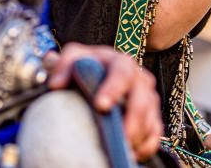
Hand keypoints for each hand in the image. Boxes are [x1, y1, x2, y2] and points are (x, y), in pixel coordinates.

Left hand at [46, 43, 161, 161]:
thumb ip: (62, 65)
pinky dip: (146, 144)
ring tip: (124, 148)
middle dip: (133, 118)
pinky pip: (155, 131)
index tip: (101, 105)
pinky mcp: (151, 115)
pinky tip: (133, 152)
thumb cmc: (85, 67)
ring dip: (139, 133)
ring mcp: (146, 97)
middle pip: (143, 97)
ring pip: (151, 115)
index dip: (113, 88)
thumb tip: (55, 83)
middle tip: (121, 135)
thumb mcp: (72, 59)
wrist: (95, 74)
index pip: (121, 72)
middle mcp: (137, 78)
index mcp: (118, 62)